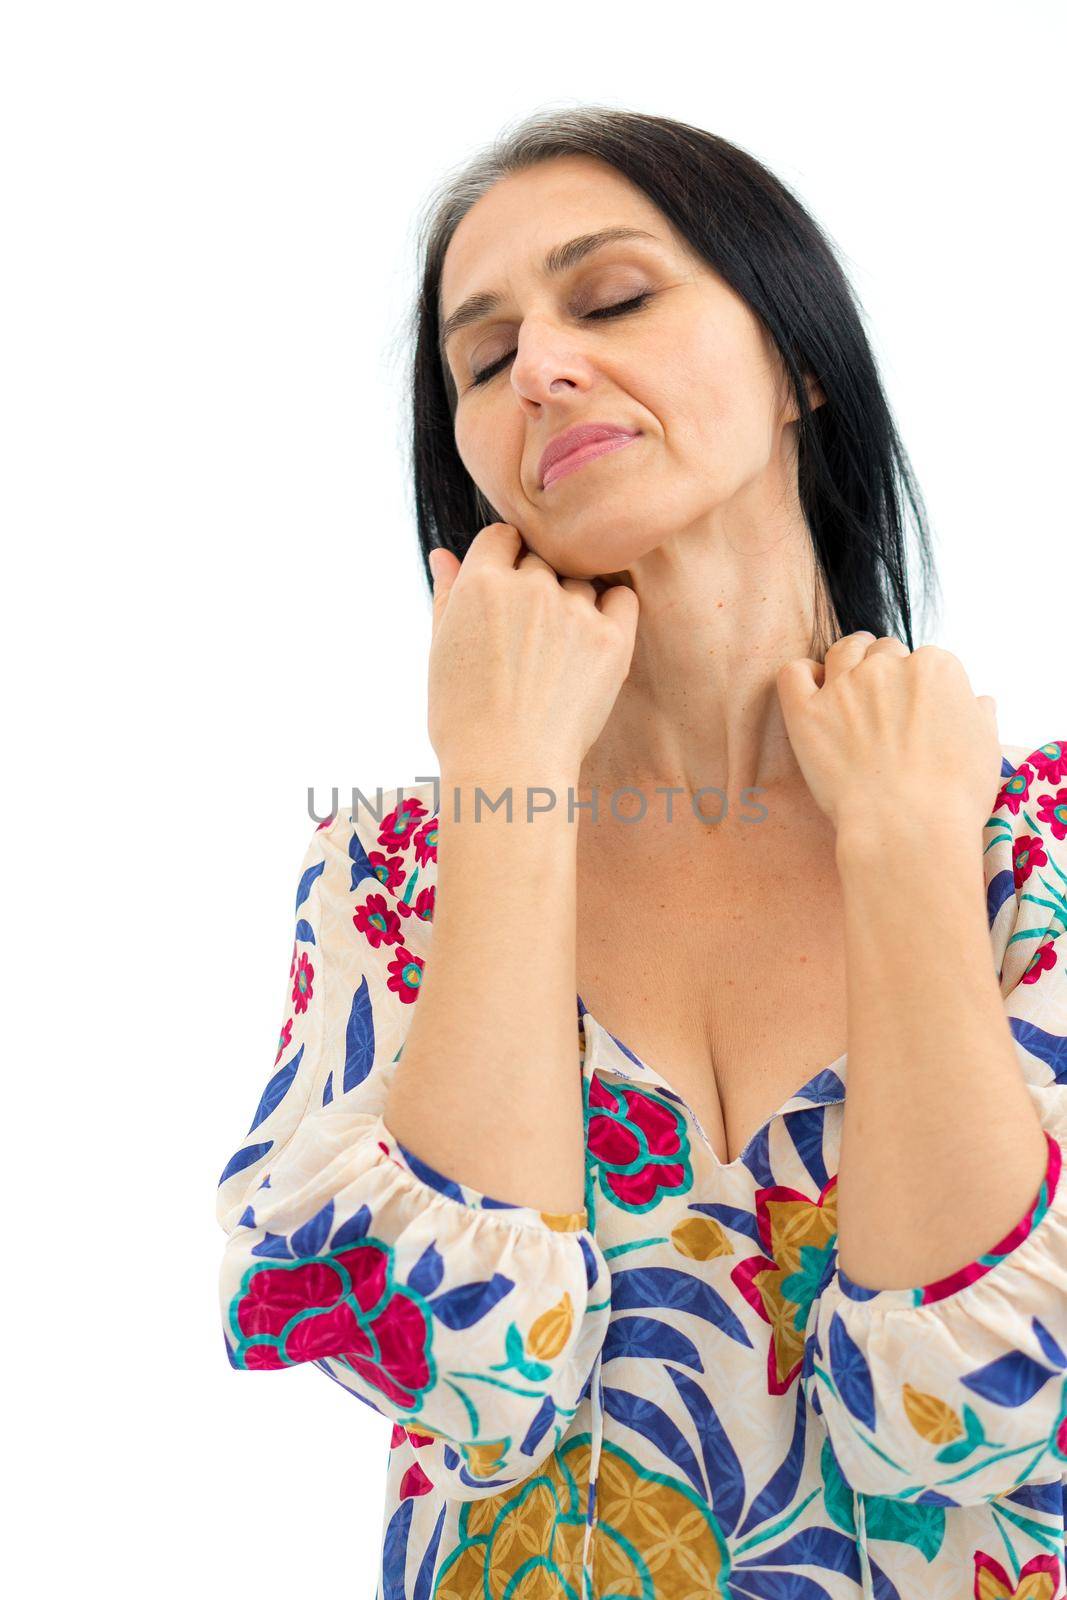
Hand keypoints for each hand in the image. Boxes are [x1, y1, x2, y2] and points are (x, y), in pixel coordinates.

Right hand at [426, 525, 638, 785]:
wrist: (507, 770)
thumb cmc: (464, 719)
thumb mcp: (440, 652)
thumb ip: (446, 595)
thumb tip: (442, 554)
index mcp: (481, 582)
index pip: (502, 537)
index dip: (504, 561)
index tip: (506, 594)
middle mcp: (529, 586)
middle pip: (541, 560)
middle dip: (535, 586)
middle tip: (529, 637)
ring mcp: (573, 611)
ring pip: (579, 582)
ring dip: (571, 604)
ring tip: (555, 656)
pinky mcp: (612, 639)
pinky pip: (622, 599)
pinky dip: (612, 610)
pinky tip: (594, 640)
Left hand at [775, 632, 1001, 842]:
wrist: (907, 828)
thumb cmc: (953, 796)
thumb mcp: (986, 749)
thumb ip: (979, 715)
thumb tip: (977, 701)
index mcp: (936, 667)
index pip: (924, 660)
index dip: (918, 687)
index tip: (915, 713)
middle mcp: (889, 665)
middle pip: (883, 653)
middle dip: (885, 674)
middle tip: (883, 711)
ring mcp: (844, 685)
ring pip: (843, 652)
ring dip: (847, 662)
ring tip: (848, 690)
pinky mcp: (806, 711)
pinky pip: (794, 673)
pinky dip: (802, 675)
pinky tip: (811, 690)